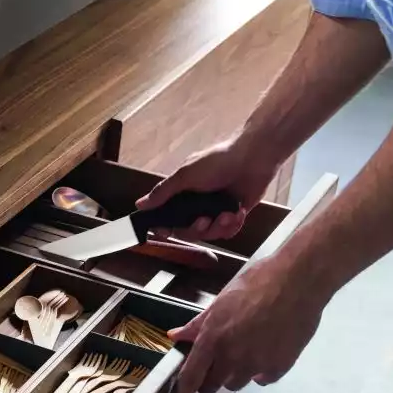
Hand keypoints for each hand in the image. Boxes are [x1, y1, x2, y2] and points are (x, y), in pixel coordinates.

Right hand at [136, 140, 278, 240]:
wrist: (253, 159)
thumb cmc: (217, 162)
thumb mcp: (185, 175)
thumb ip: (163, 192)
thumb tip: (138, 204)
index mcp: (182, 194)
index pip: (167, 217)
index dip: (164, 227)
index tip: (166, 231)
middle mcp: (196, 204)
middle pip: (188, 230)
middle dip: (197, 229)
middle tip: (205, 220)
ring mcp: (215, 210)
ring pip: (209, 234)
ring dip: (218, 227)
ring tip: (228, 215)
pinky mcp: (233, 215)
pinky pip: (228, 232)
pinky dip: (233, 225)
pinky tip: (238, 213)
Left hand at [158, 254, 325, 392]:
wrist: (298, 281)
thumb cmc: (257, 284)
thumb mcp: (220, 302)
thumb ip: (197, 325)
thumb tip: (176, 336)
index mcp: (212, 339)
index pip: (189, 380)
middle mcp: (232, 356)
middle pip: (212, 386)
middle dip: (211, 376)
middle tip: (221, 355)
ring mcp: (257, 363)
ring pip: (236, 383)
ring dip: (237, 372)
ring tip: (248, 344)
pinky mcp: (280, 366)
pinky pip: (263, 379)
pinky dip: (262, 370)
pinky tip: (267, 347)